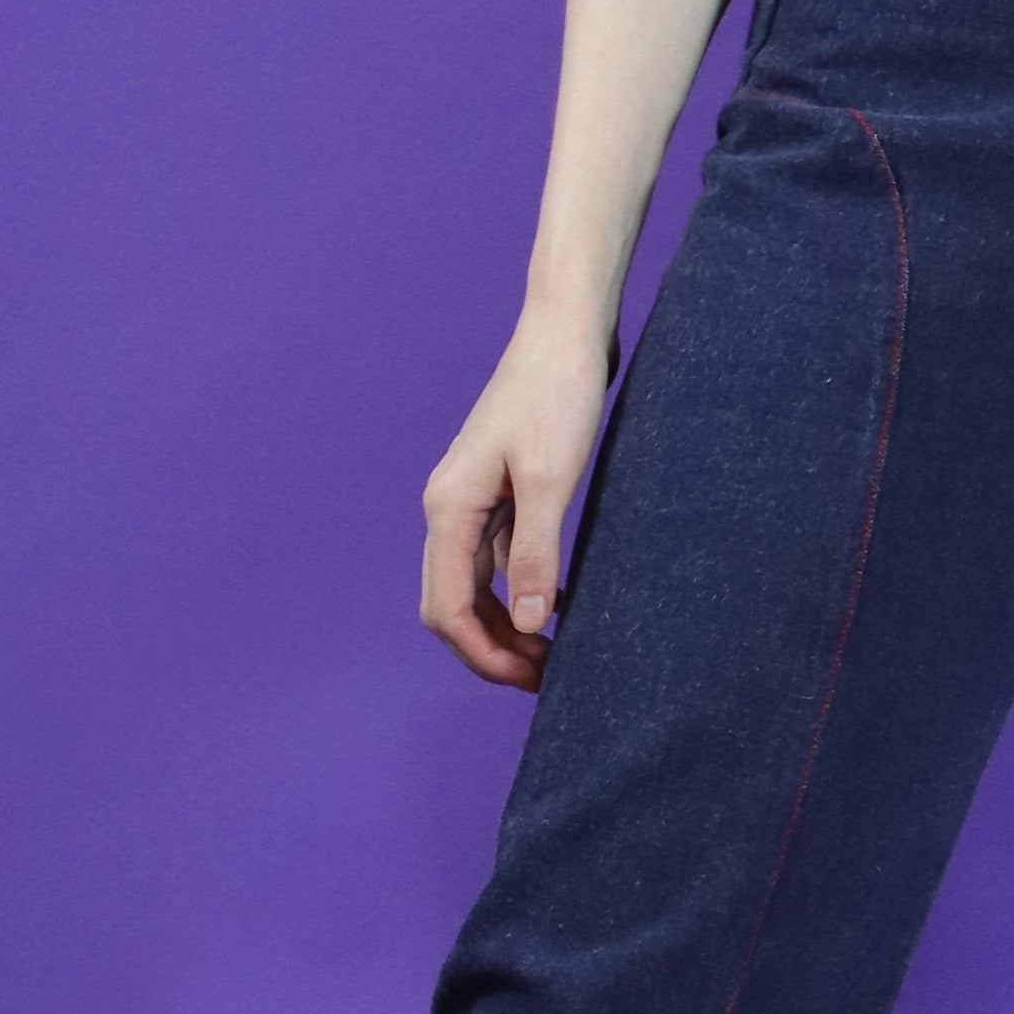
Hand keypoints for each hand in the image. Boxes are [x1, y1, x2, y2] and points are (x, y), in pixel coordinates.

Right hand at [419, 311, 618, 689]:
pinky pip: (494, 561)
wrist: (565, 333)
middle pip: (450, 605)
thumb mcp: (552, 478)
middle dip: (489, 651)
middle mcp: (448, 509)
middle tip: (546, 680)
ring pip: (470, 587)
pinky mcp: (498, 493)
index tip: (532, 680)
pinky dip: (516, 594)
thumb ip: (535, 553)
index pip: (447, 608)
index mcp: (448, 508)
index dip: (484, 655)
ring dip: (502, 628)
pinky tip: (554, 608)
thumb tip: (526, 625)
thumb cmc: (557, 395)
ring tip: (551, 656)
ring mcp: (471, 501)